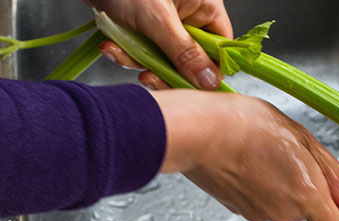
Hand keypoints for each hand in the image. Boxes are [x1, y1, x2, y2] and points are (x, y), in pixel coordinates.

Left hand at [83, 0, 231, 89]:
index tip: (190, 85)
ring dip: (138, 61)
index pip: (219, 50)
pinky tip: (110, 44)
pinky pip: (143, 53)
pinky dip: (126, 53)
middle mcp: (189, 17)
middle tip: (148, 76)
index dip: (208, 72)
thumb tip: (210, 82)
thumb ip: (184, 53)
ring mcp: (166, 23)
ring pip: (163, 60)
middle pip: (191, 61)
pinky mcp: (145, 28)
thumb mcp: (157, 18)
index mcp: (205, 8)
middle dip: (165, 71)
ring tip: (117, 49)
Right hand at [150, 89, 338, 220]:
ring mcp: (260, 215)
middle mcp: (284, 212)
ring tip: (268, 155)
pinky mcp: (240, 211)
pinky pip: (265, 203)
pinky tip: (252, 163)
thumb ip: (331, 173)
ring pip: (287, 206)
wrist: (196, 133)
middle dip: (311, 188)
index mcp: (305, 193)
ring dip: (286, 185)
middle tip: (296, 156)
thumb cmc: (243, 126)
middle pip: (312, 212)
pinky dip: (264, 187)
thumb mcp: (300, 137)